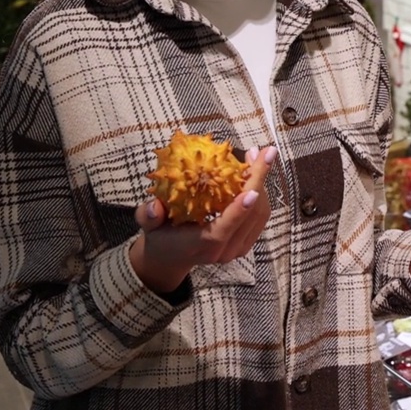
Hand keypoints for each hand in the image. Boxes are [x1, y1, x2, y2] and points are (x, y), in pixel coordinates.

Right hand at [129, 146, 275, 293]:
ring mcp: (238, 248)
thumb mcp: (148, 225)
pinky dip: (261, 191)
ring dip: (262, 182)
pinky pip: (260, 215)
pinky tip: (254, 170)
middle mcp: (224, 250)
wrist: (172, 256)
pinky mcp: (246, 241)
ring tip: (257, 156)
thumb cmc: (161, 235)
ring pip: (260, 214)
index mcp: (201, 245)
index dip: (239, 211)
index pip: (224, 230)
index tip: (252, 190)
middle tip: (262, 153)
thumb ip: (148, 216)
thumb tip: (152, 206)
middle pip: (251, 217)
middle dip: (259, 182)